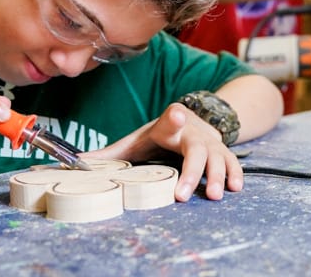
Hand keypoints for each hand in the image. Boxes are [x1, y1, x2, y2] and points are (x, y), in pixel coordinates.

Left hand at [81, 103, 242, 201]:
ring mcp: (209, 140)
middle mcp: (191, 132)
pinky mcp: (223, 149)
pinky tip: (235, 188)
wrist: (195, 117)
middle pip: (194, 149)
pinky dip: (235, 174)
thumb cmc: (159, 134)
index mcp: (167, 126)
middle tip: (184, 193)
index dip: (173, 120)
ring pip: (216, 157)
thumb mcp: (136, 140)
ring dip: (217, 175)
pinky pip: (232, 160)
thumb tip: (76, 164)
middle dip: (191, 170)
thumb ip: (110, 153)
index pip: (169, 122)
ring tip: (215, 195)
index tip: (175, 115)